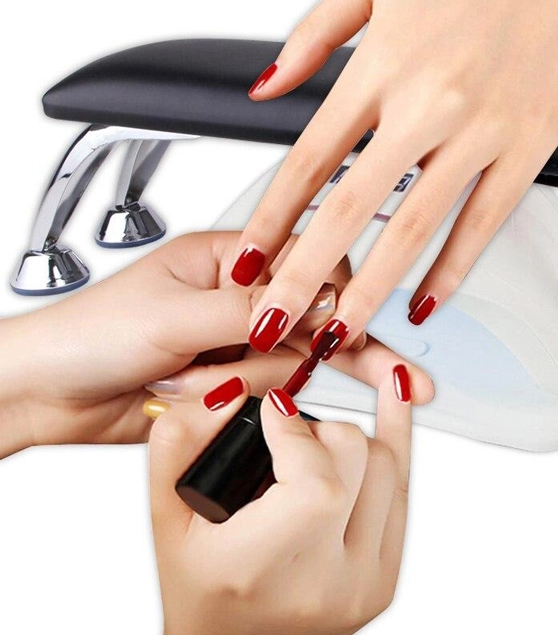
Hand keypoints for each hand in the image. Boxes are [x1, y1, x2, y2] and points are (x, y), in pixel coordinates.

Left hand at [0, 231, 433, 455]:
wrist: (46, 395)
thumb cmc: (88, 333)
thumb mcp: (173, 314)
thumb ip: (250, 310)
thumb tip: (312, 303)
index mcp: (226, 259)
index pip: (303, 263)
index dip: (326, 295)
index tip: (338, 325)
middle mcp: (237, 299)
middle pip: (314, 319)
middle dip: (354, 347)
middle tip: (404, 375)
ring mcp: (235, 344)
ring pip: (292, 365)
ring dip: (256, 385)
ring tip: (224, 385)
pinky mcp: (230, 384)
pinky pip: (271, 396)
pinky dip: (267, 403)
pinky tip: (262, 406)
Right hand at [150, 370, 412, 634]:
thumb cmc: (201, 588)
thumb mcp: (165, 517)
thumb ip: (178, 443)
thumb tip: (231, 392)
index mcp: (261, 572)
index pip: (314, 486)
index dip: (296, 432)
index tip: (273, 410)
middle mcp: (323, 584)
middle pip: (356, 459)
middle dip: (319, 429)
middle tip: (287, 437)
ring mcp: (364, 582)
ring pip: (385, 463)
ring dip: (350, 439)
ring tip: (313, 449)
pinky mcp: (387, 576)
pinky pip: (404, 487)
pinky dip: (395, 436)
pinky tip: (394, 395)